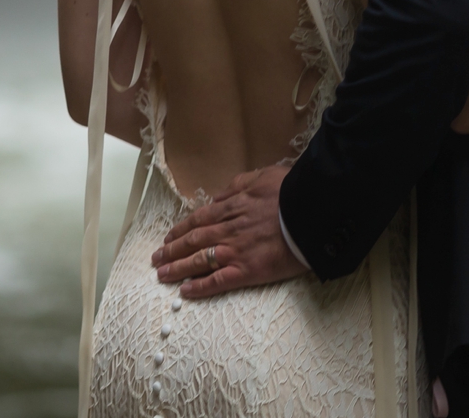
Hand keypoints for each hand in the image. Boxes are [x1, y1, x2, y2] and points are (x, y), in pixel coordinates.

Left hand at [149, 164, 306, 297]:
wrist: (311, 213)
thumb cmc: (291, 192)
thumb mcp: (263, 176)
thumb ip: (238, 186)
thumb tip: (218, 198)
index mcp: (232, 207)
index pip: (198, 220)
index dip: (181, 230)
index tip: (169, 238)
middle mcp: (228, 230)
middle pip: (193, 241)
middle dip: (172, 251)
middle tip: (156, 259)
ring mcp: (235, 252)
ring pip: (198, 261)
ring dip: (178, 269)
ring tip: (162, 275)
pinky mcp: (247, 271)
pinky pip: (217, 281)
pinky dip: (200, 287)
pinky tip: (185, 291)